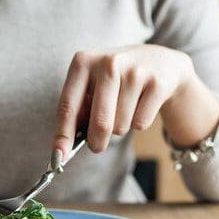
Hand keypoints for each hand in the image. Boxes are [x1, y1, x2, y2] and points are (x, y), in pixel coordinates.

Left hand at [53, 45, 217, 155]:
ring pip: (120, 126)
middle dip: (96, 142)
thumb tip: (62, 150)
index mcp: (83, 61)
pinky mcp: (157, 83)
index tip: (58, 157)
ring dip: (120, 127)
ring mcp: (135, 71)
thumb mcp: (92, 86)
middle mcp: (109, 62)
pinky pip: (140, 123)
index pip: (68, 106)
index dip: (63, 135)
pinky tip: (141, 104)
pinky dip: (138, 123)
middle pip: (99, 122)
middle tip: (97, 146)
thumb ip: (78, 112)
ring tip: (124, 108)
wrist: (160, 61)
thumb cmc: (116, 81)